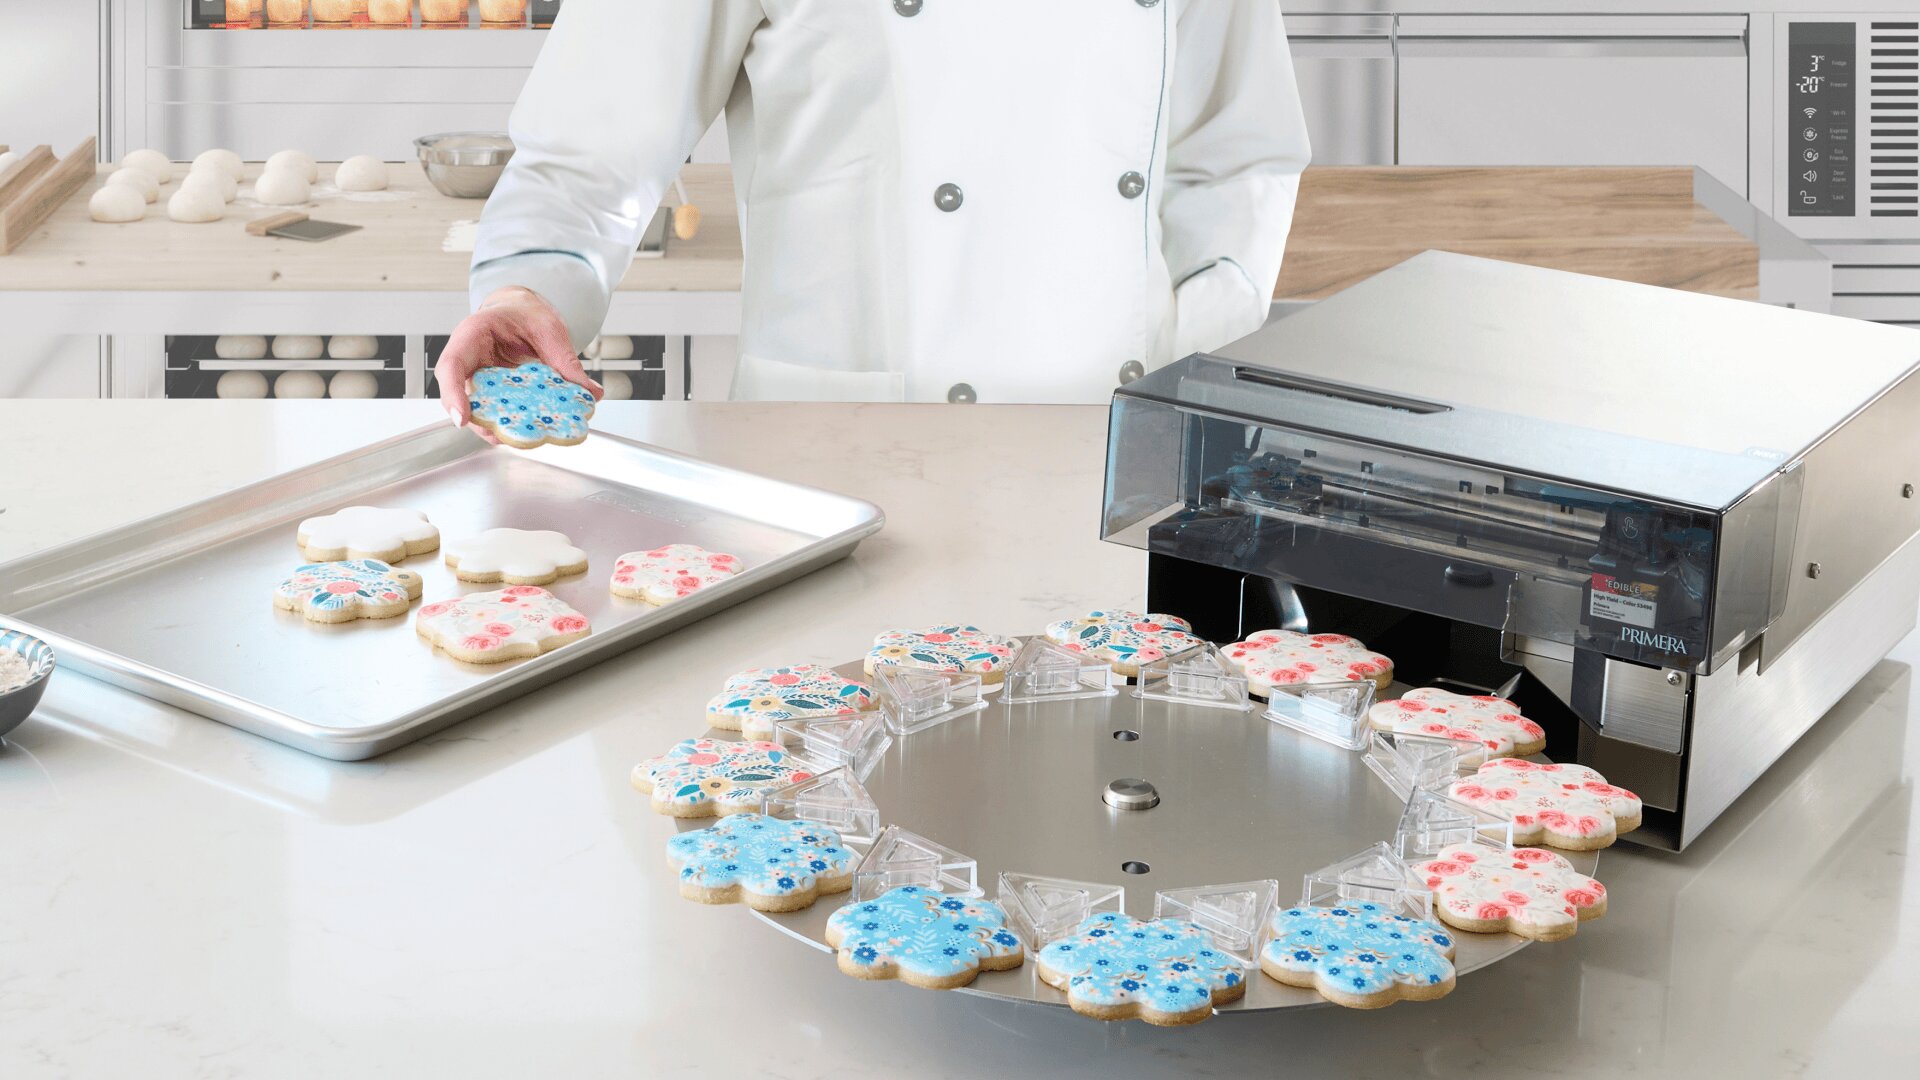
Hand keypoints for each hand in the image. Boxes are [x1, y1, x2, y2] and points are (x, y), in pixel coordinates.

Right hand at [436, 286, 604, 443]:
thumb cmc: (526, 313)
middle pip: (460, 397)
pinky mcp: (491, 393)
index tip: (463, 418)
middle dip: (480, 422)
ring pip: (477, 410)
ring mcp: (477, 379)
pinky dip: (512, 423)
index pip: (451, 366)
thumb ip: (566, 359)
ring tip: (524, 438)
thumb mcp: (549, 329)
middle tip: (503, 437)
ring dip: (498, 427)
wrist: (523, 312)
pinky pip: (496, 411)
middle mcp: (468, 360)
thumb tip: (590, 393)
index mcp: (473, 335)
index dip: (453, 395)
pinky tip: (532, 431)